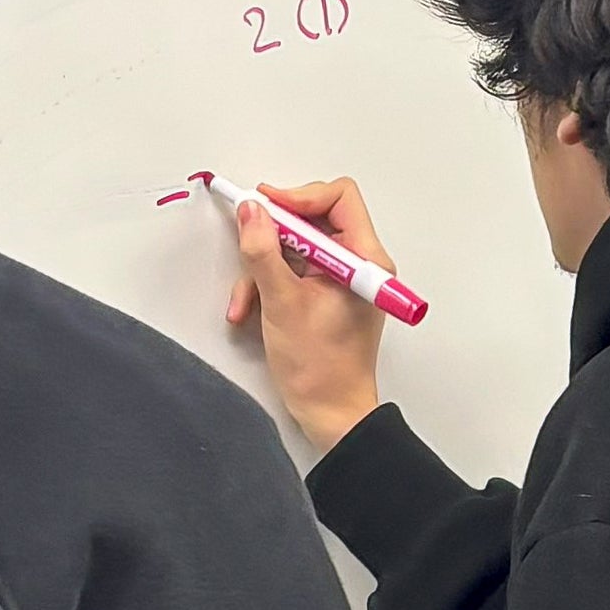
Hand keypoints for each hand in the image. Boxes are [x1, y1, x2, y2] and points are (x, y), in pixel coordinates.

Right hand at [221, 174, 398, 456]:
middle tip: (249, 247)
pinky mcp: (324, 294)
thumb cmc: (320, 368)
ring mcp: (340, 279)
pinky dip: (268, 286)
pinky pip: (293, 271)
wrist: (330, 413)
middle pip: (312, 219)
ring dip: (263, 268)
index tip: (266, 207)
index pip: (339, 197)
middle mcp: (358, 264)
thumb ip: (263, 252)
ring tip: (245, 302)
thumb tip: (251, 211)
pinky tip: (249, 312)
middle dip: (274, 237)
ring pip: (295, 247)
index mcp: (365, 259)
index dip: (299, 196)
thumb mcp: (282, 303)